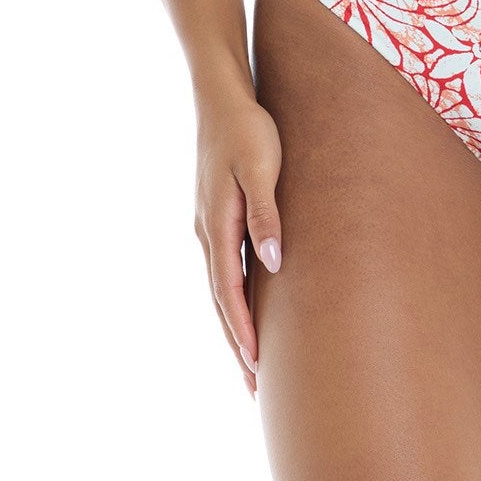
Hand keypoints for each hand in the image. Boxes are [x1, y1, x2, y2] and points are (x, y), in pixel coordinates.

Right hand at [192, 82, 283, 401]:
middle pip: (220, 300)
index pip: (229, 293)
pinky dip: (232, 296)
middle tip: (255, 387)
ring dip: (233, 324)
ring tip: (251, 360)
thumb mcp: (260, 167)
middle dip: (236, 344)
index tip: (257, 369)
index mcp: (217, 226)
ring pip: (220, 287)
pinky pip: (224, 267)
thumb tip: (273, 264)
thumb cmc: (247, 126)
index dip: (243, 332)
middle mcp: (207, 232)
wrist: (221, 92)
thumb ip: (266, 214)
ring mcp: (209, 224)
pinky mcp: (216, 213)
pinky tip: (245, 305)